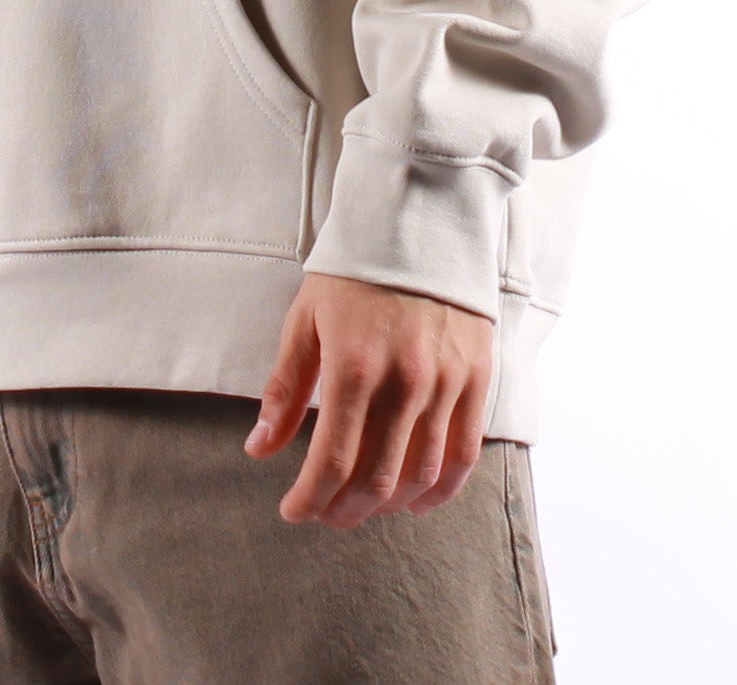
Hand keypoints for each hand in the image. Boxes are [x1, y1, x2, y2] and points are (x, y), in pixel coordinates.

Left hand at [245, 272, 493, 527]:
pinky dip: (442, 488)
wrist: (418, 222)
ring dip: (389, 504)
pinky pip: (465, 453)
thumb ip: (285, 387)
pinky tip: (418, 500)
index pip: (332, 461)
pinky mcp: (477, 377)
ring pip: (421, 473)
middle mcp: (404, 381)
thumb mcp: (305, 319)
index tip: (293, 511)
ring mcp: (446, 382)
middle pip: (377, 478)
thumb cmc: (352, 271)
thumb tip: (259, 448)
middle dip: (345, 510)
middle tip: (325, 514)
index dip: (310, 498)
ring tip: (364, 506)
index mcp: (354, 366)